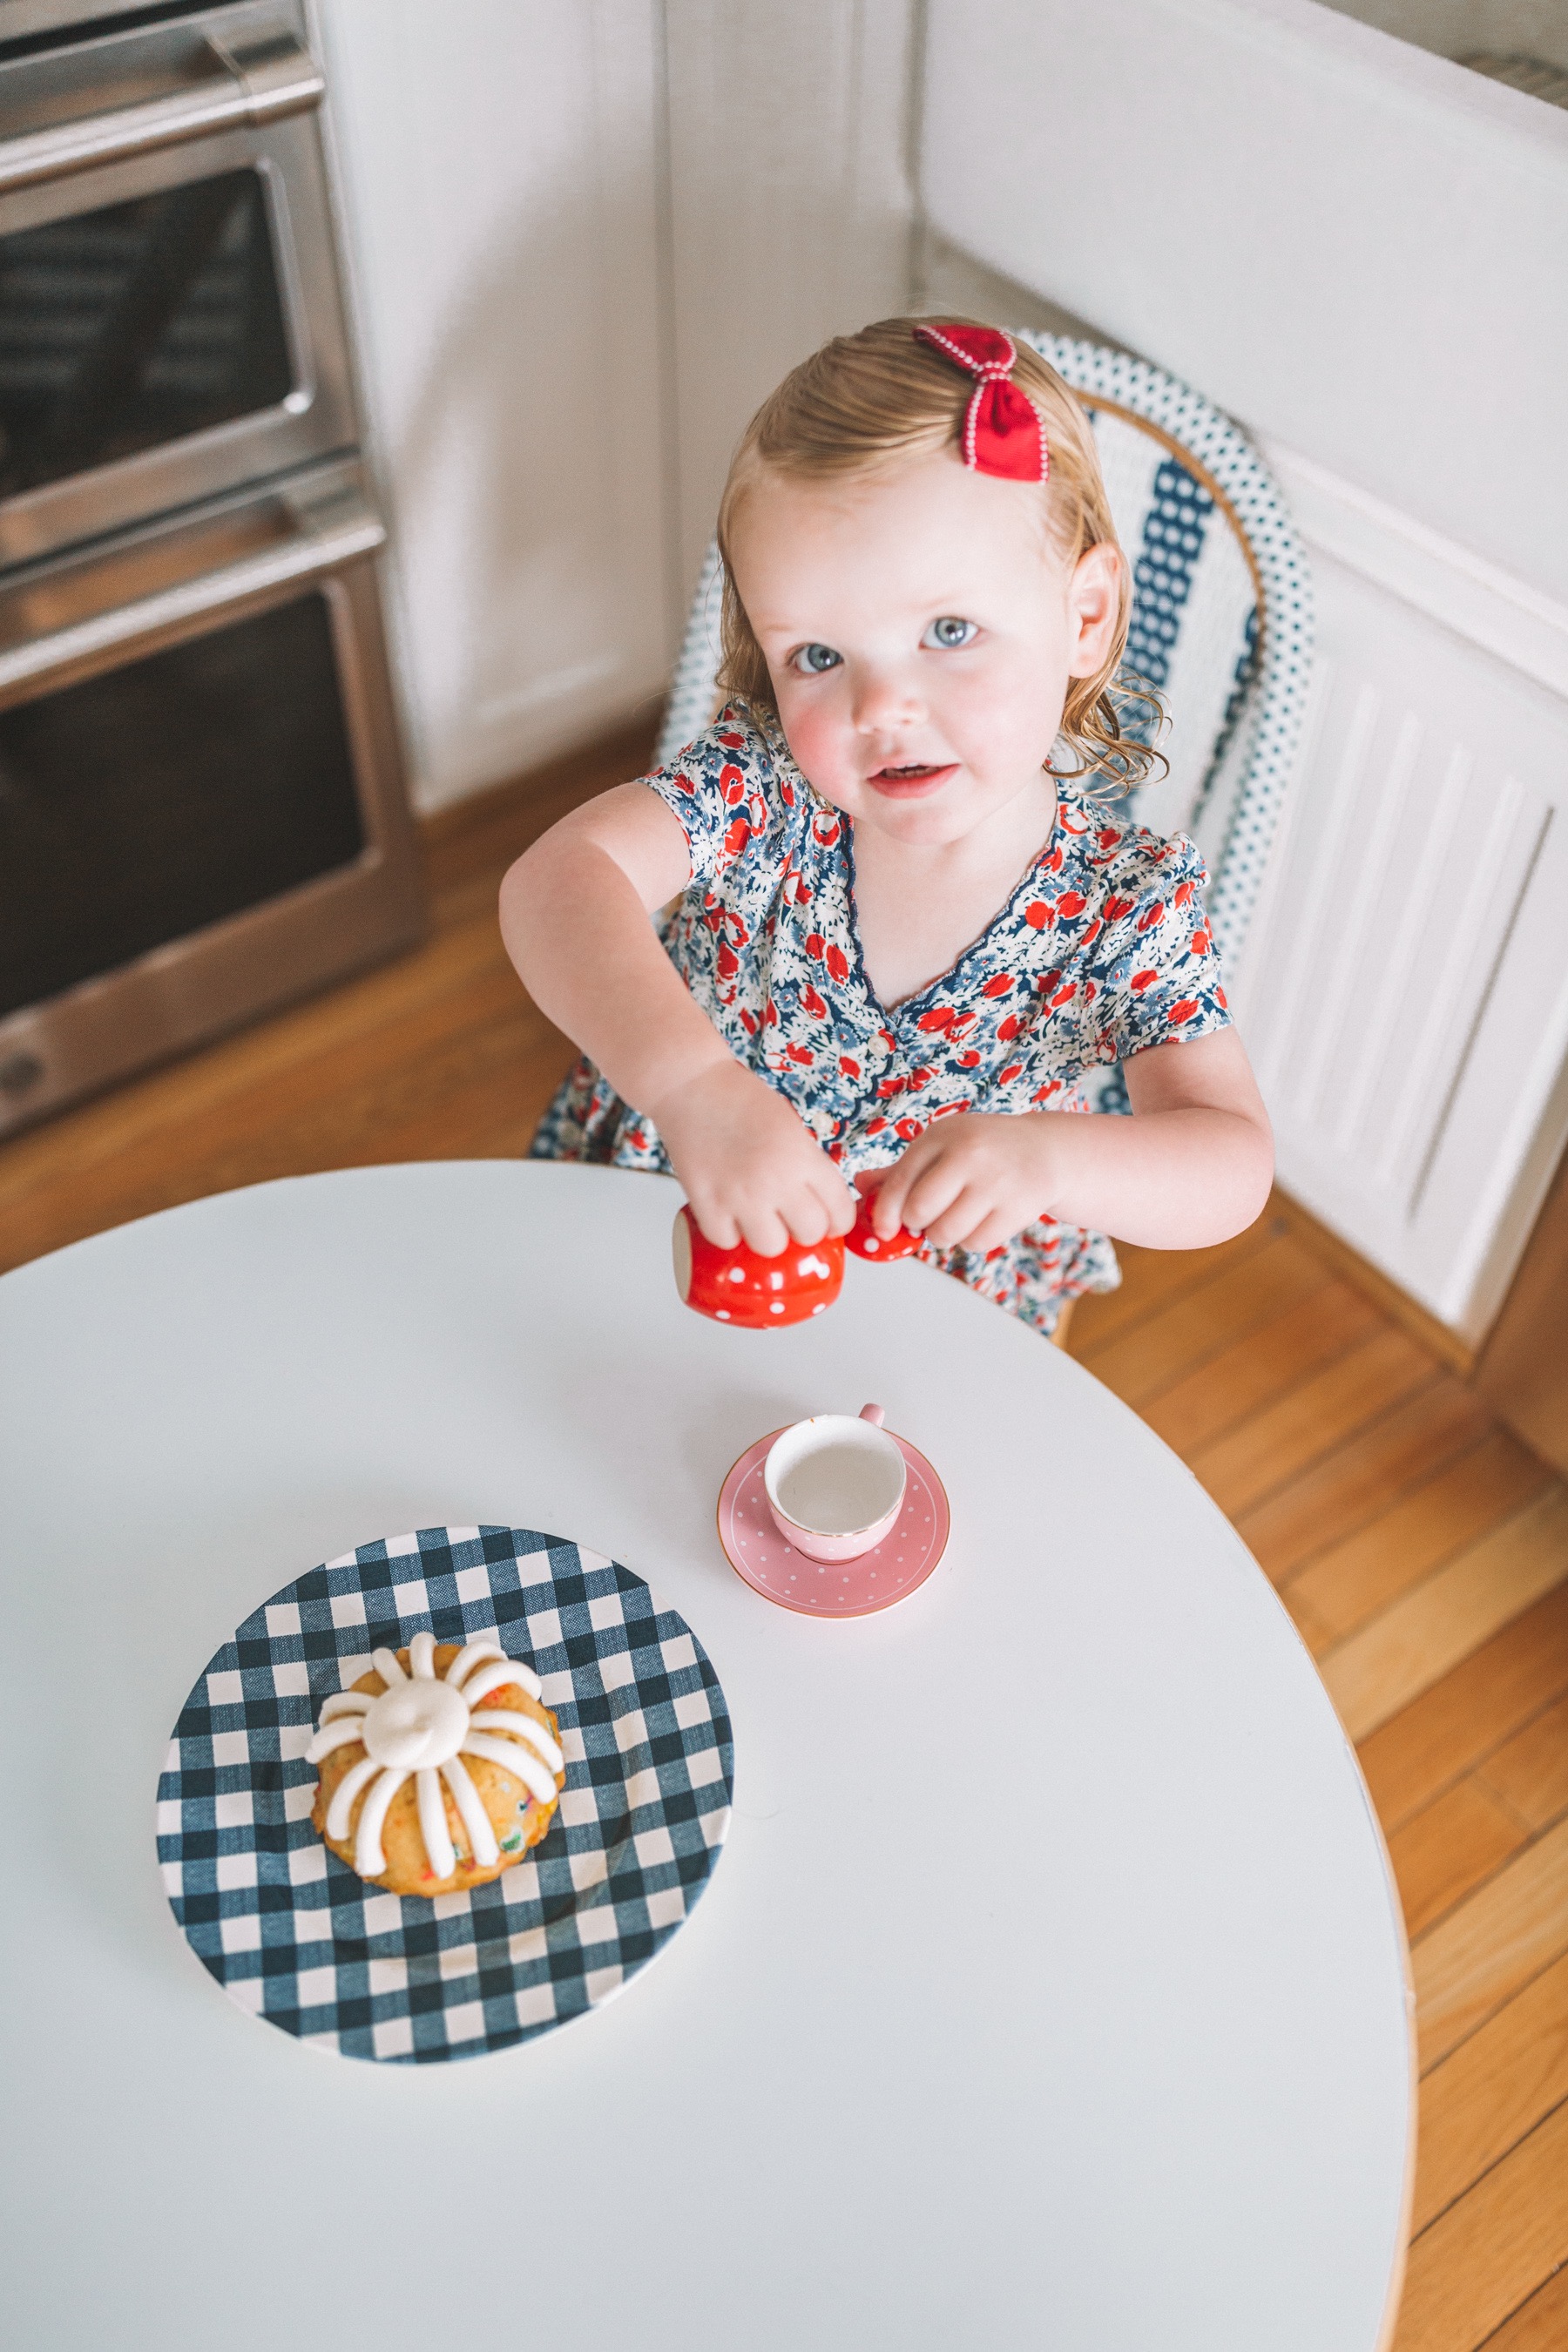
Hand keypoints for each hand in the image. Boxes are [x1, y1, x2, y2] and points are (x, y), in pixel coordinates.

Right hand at [651, 1059, 855, 1255]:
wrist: (691, 1086)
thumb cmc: (743, 1102)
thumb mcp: (792, 1129)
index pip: (840, 1213)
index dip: (836, 1222)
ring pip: (770, 1247)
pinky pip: (727, 1241)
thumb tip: (821, 1206)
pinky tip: (729, 1215)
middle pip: (809, 1235)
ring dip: (767, 1236)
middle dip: (803, 1230)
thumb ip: (808, 1167)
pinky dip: (729, 1233)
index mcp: (803, 1157)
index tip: (827, 1220)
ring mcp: (739, 1195)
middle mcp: (776, 1180)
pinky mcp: (706, 1203)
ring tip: (758, 1219)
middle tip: (790, 1217)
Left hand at [866, 1113, 1058, 1255]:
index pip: (899, 1181)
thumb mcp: (942, 1146)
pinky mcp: (1019, 1207)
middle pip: (919, 1211)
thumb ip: (902, 1169)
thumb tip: (861, 1187)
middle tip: (928, 1219)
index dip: (884, 1213)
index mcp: (943, 1135)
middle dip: (916, 1224)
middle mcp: (970, 1154)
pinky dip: (970, 1242)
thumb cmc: (983, 1150)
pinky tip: (980, 1222)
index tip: (884, 1229)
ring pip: (946, 1233)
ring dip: (943, 1236)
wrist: (1045, 1150)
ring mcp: (997, 1181)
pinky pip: (975, 1244)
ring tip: (956, 1219)